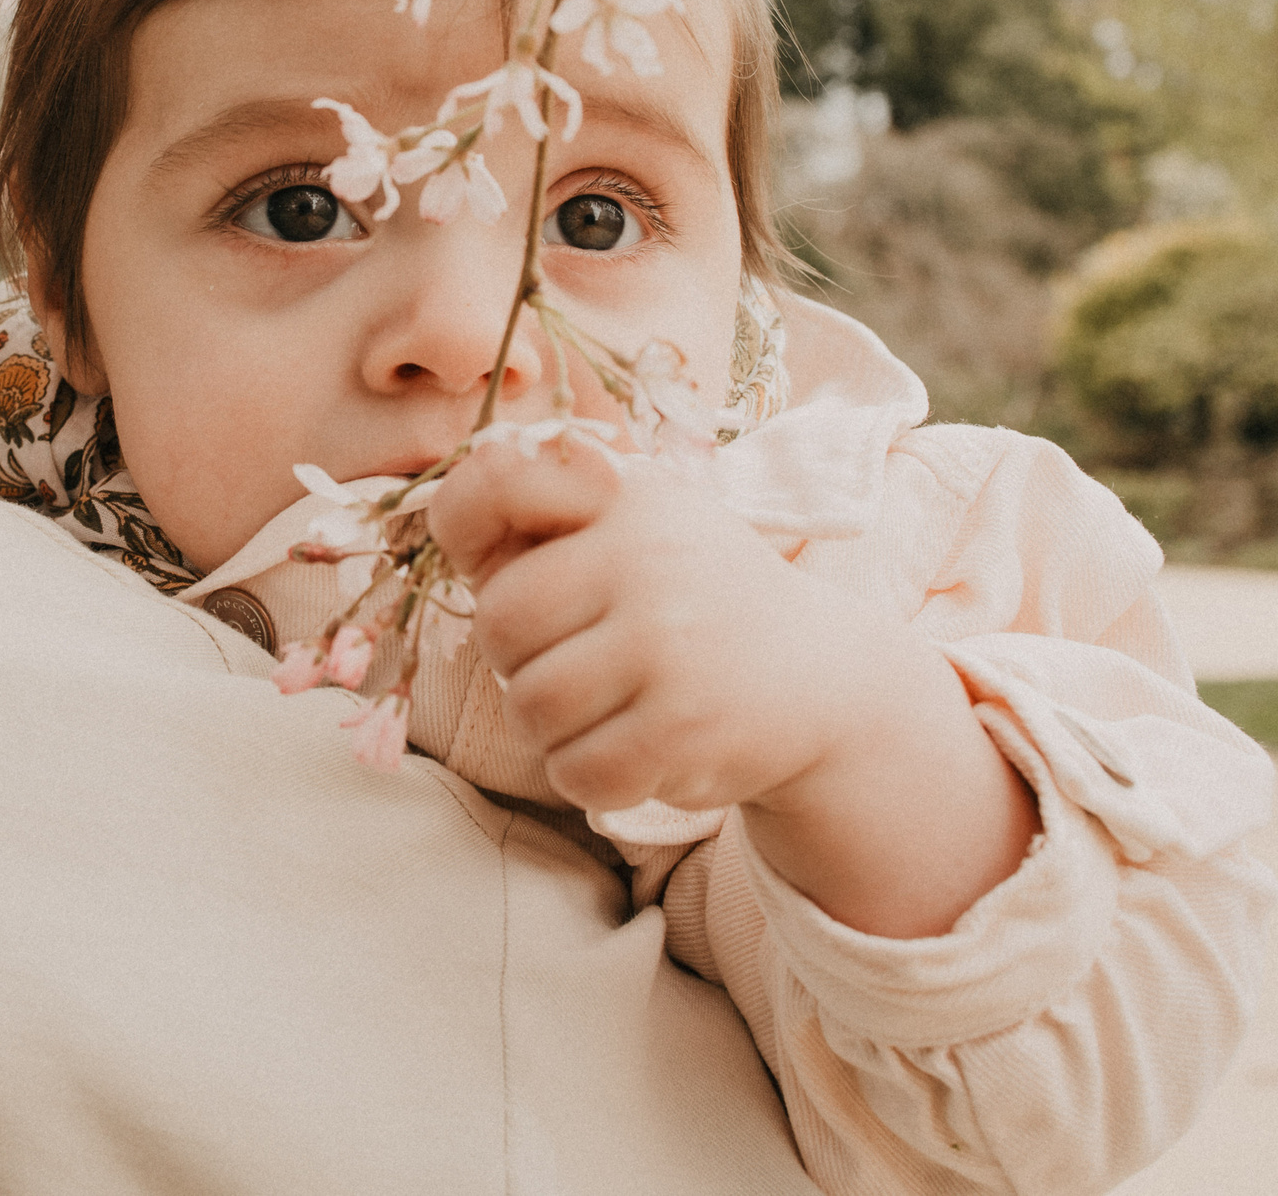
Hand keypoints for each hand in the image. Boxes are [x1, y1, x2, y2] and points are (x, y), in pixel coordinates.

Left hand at [428, 434, 893, 814]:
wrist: (824, 676)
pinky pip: (579, 773)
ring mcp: (669, 643)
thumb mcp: (631, 524)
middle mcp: (648, 558)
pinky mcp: (687, 726)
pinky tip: (636, 751)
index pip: (482, 507)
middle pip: (499, 629)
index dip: (478, 556)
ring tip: (612, 710)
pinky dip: (592, 777)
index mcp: (625, 499)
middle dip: (521, 662)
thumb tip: (453, 499)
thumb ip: (535, 511)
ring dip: (556, 729)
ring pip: (531, 709)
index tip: (532, 592)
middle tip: (578, 669)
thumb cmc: (691, 598)